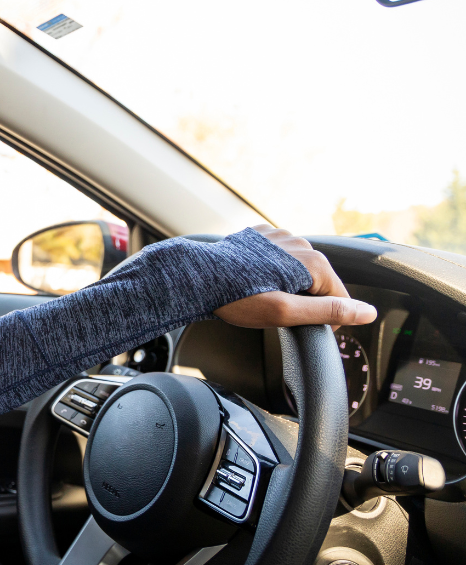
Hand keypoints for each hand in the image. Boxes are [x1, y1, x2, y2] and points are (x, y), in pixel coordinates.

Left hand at [214, 225, 376, 329]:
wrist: (196, 276)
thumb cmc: (237, 298)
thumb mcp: (286, 313)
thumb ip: (329, 312)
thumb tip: (367, 313)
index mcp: (313, 262)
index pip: (339, 296)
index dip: (328, 318)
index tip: (308, 329)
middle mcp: (301, 243)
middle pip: (319, 281)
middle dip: (306, 299)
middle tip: (279, 314)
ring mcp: (280, 236)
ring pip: (298, 267)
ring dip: (290, 284)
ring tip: (263, 297)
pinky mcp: (260, 235)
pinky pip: (278, 256)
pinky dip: (273, 269)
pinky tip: (255, 281)